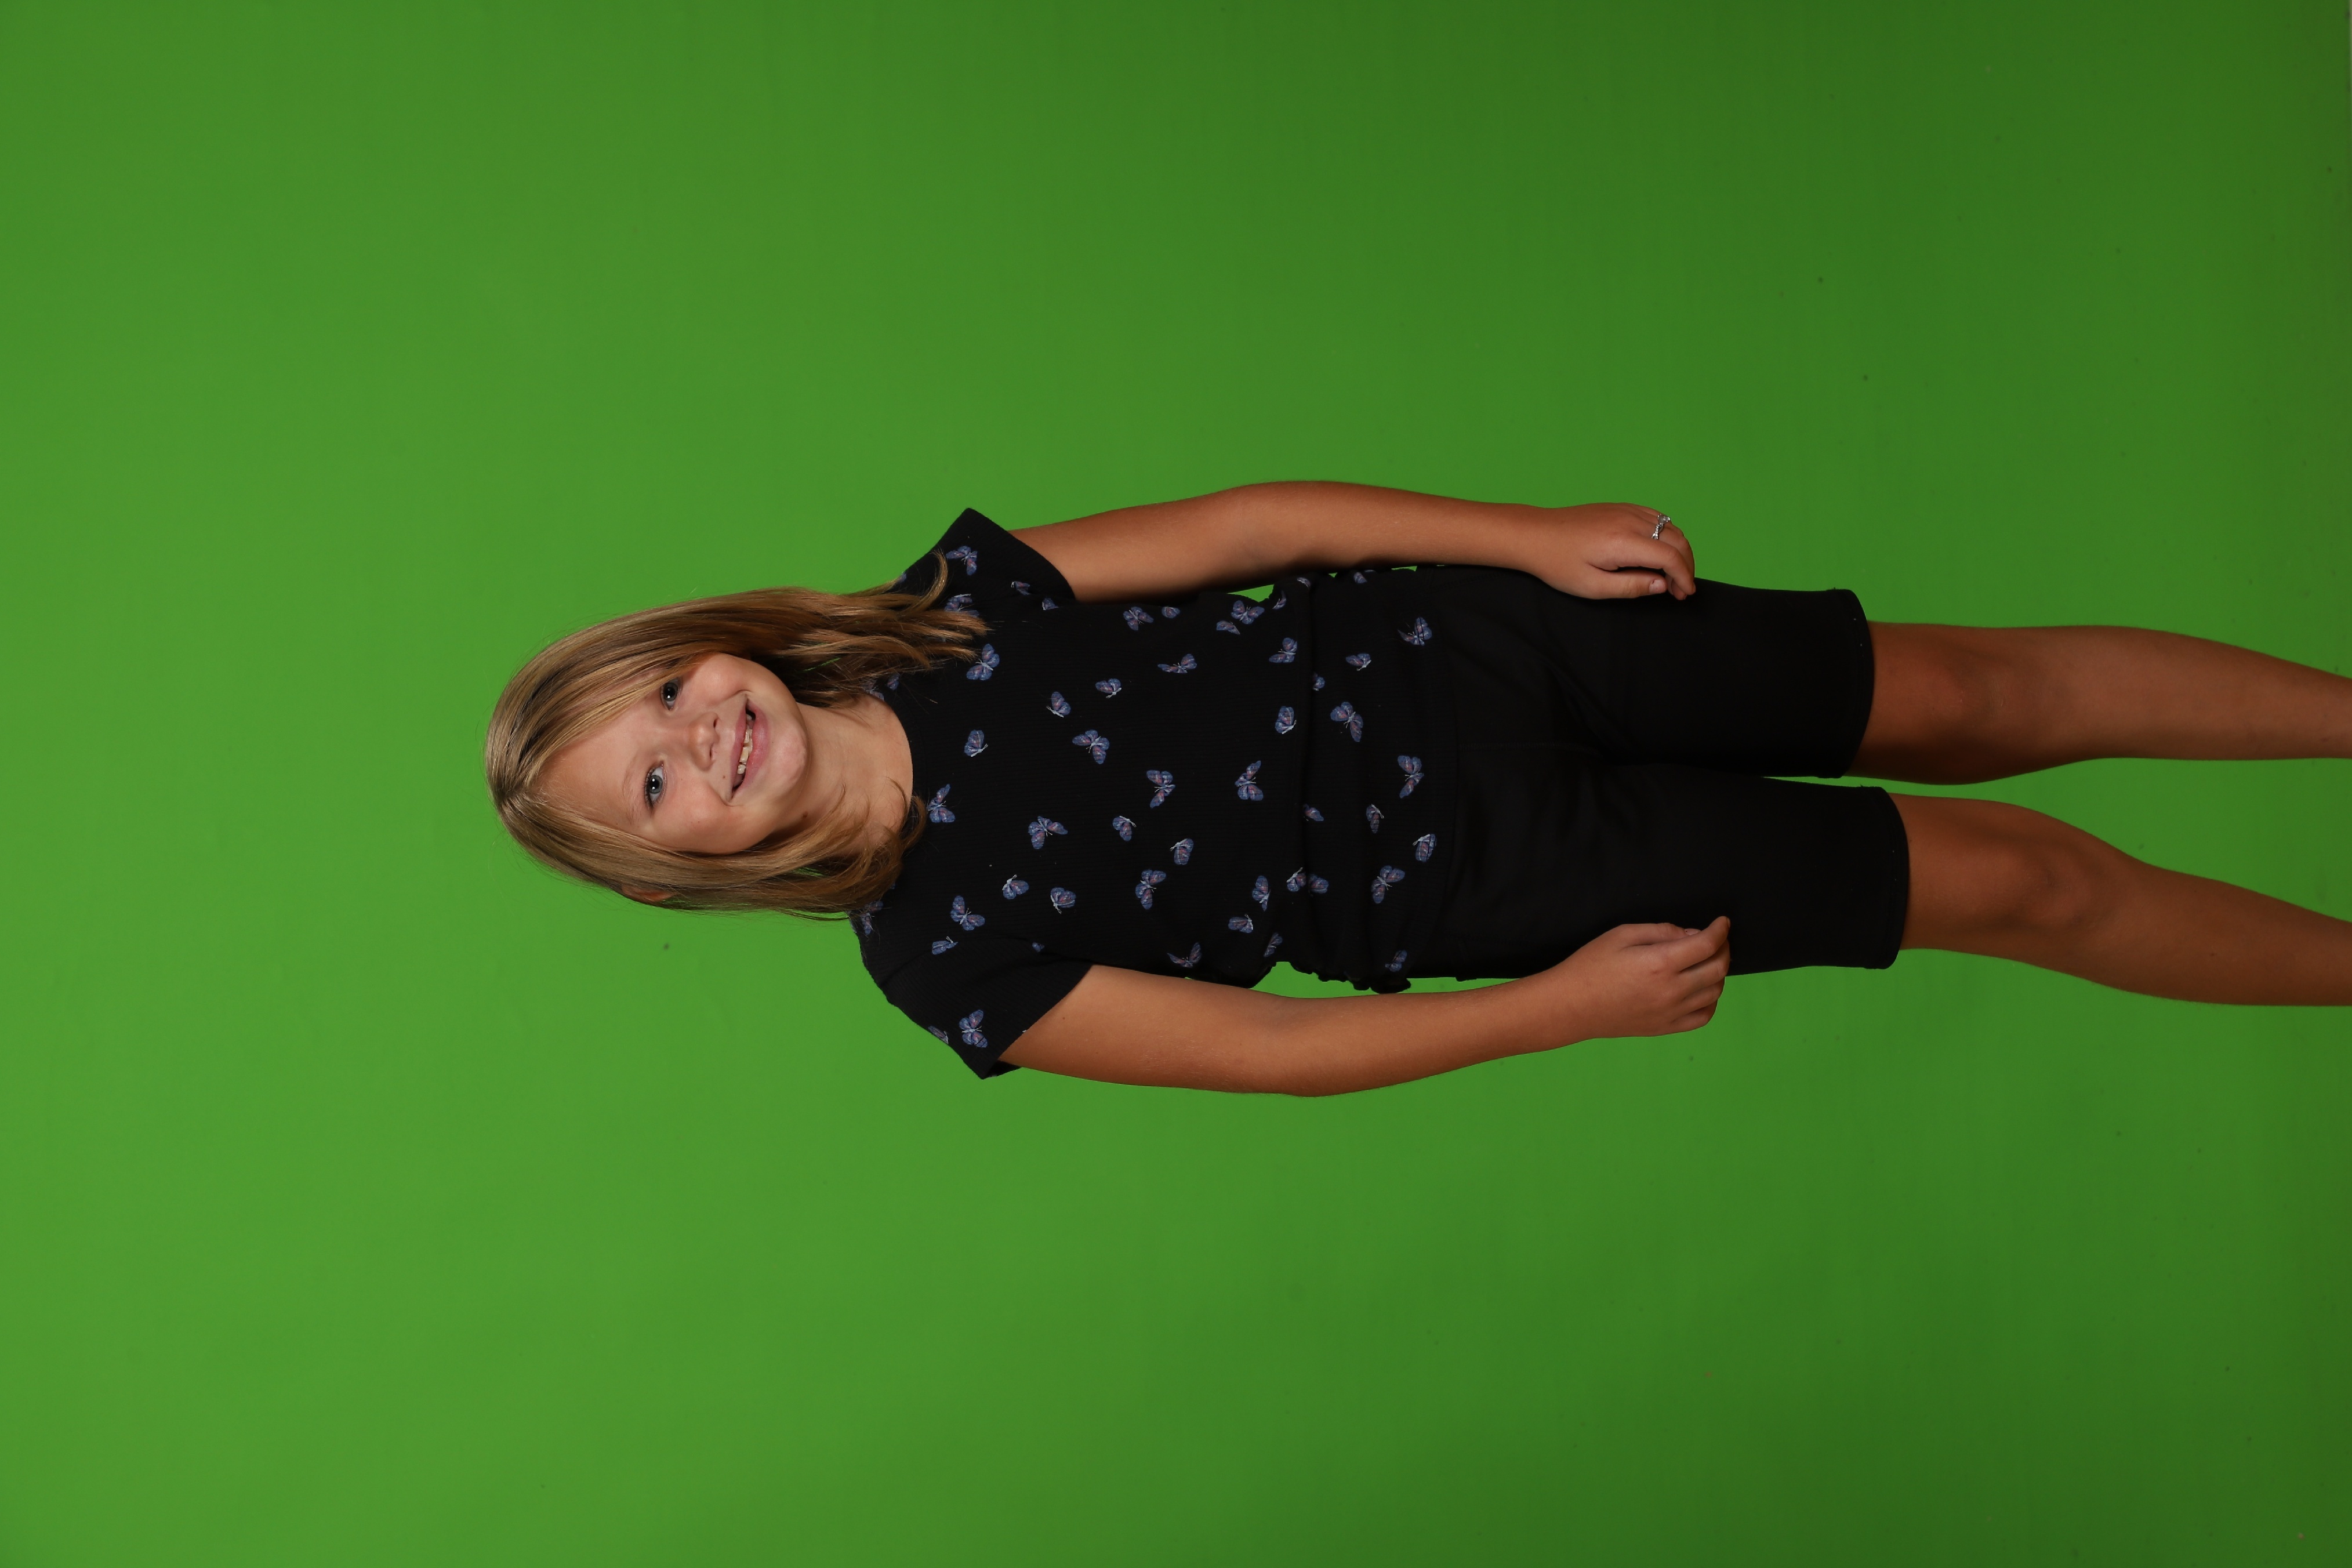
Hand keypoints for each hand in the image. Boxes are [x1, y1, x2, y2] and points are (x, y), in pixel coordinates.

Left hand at [1519, 503, 1695, 600]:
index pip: (1670, 557)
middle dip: (1686, 566)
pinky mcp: (1622, 507)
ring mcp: (1627, 510)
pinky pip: (1657, 518)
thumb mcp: (1593, 586)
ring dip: (1679, 551)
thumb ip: (1632, 587)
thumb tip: (1662, 585)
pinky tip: (1660, 553)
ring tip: (1670, 575)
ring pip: (1671, 527)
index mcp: (1623, 542)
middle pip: (1677, 540)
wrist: (1535, 534)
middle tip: (1679, 590)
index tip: (1685, 594)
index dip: (1684, 577)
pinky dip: (1668, 535)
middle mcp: (1630, 521)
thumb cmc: (1558, 563)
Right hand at [1545, 917, 1729, 1036]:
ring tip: (1707, 962)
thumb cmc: (1590, 966)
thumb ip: (1661, 931)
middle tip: (1718, 940)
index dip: (1720, 930)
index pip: (1707, 945)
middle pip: (1717, 969)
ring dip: (1719, 973)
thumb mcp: (1621, 934)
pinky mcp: (1665, 1028)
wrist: (1571, 1006)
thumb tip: (1692, 935)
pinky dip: (1711, 1000)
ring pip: (1714, 992)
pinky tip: (1701, 989)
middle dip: (1724, 949)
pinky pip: (1703, 1016)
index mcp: (1660, 963)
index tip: (1723, 922)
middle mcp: (1671, 990)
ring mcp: (1670, 1013)